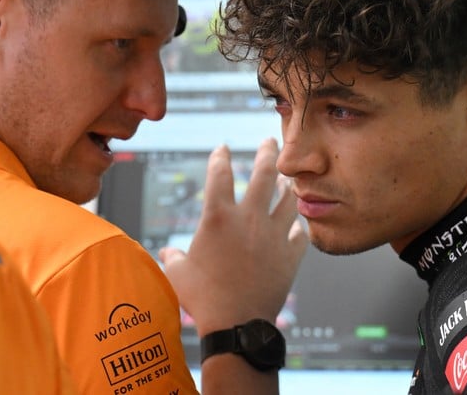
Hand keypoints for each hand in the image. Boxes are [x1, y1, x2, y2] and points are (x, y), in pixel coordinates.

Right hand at [160, 138, 307, 334]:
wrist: (237, 325)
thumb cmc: (202, 299)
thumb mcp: (178, 275)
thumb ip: (174, 259)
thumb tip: (167, 255)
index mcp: (218, 217)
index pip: (219, 174)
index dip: (220, 157)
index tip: (222, 148)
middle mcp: (249, 219)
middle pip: (264, 174)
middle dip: (268, 152)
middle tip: (270, 140)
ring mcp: (274, 235)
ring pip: (288, 199)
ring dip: (288, 187)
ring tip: (288, 179)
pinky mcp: (290, 255)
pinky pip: (299, 233)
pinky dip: (298, 227)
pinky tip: (296, 225)